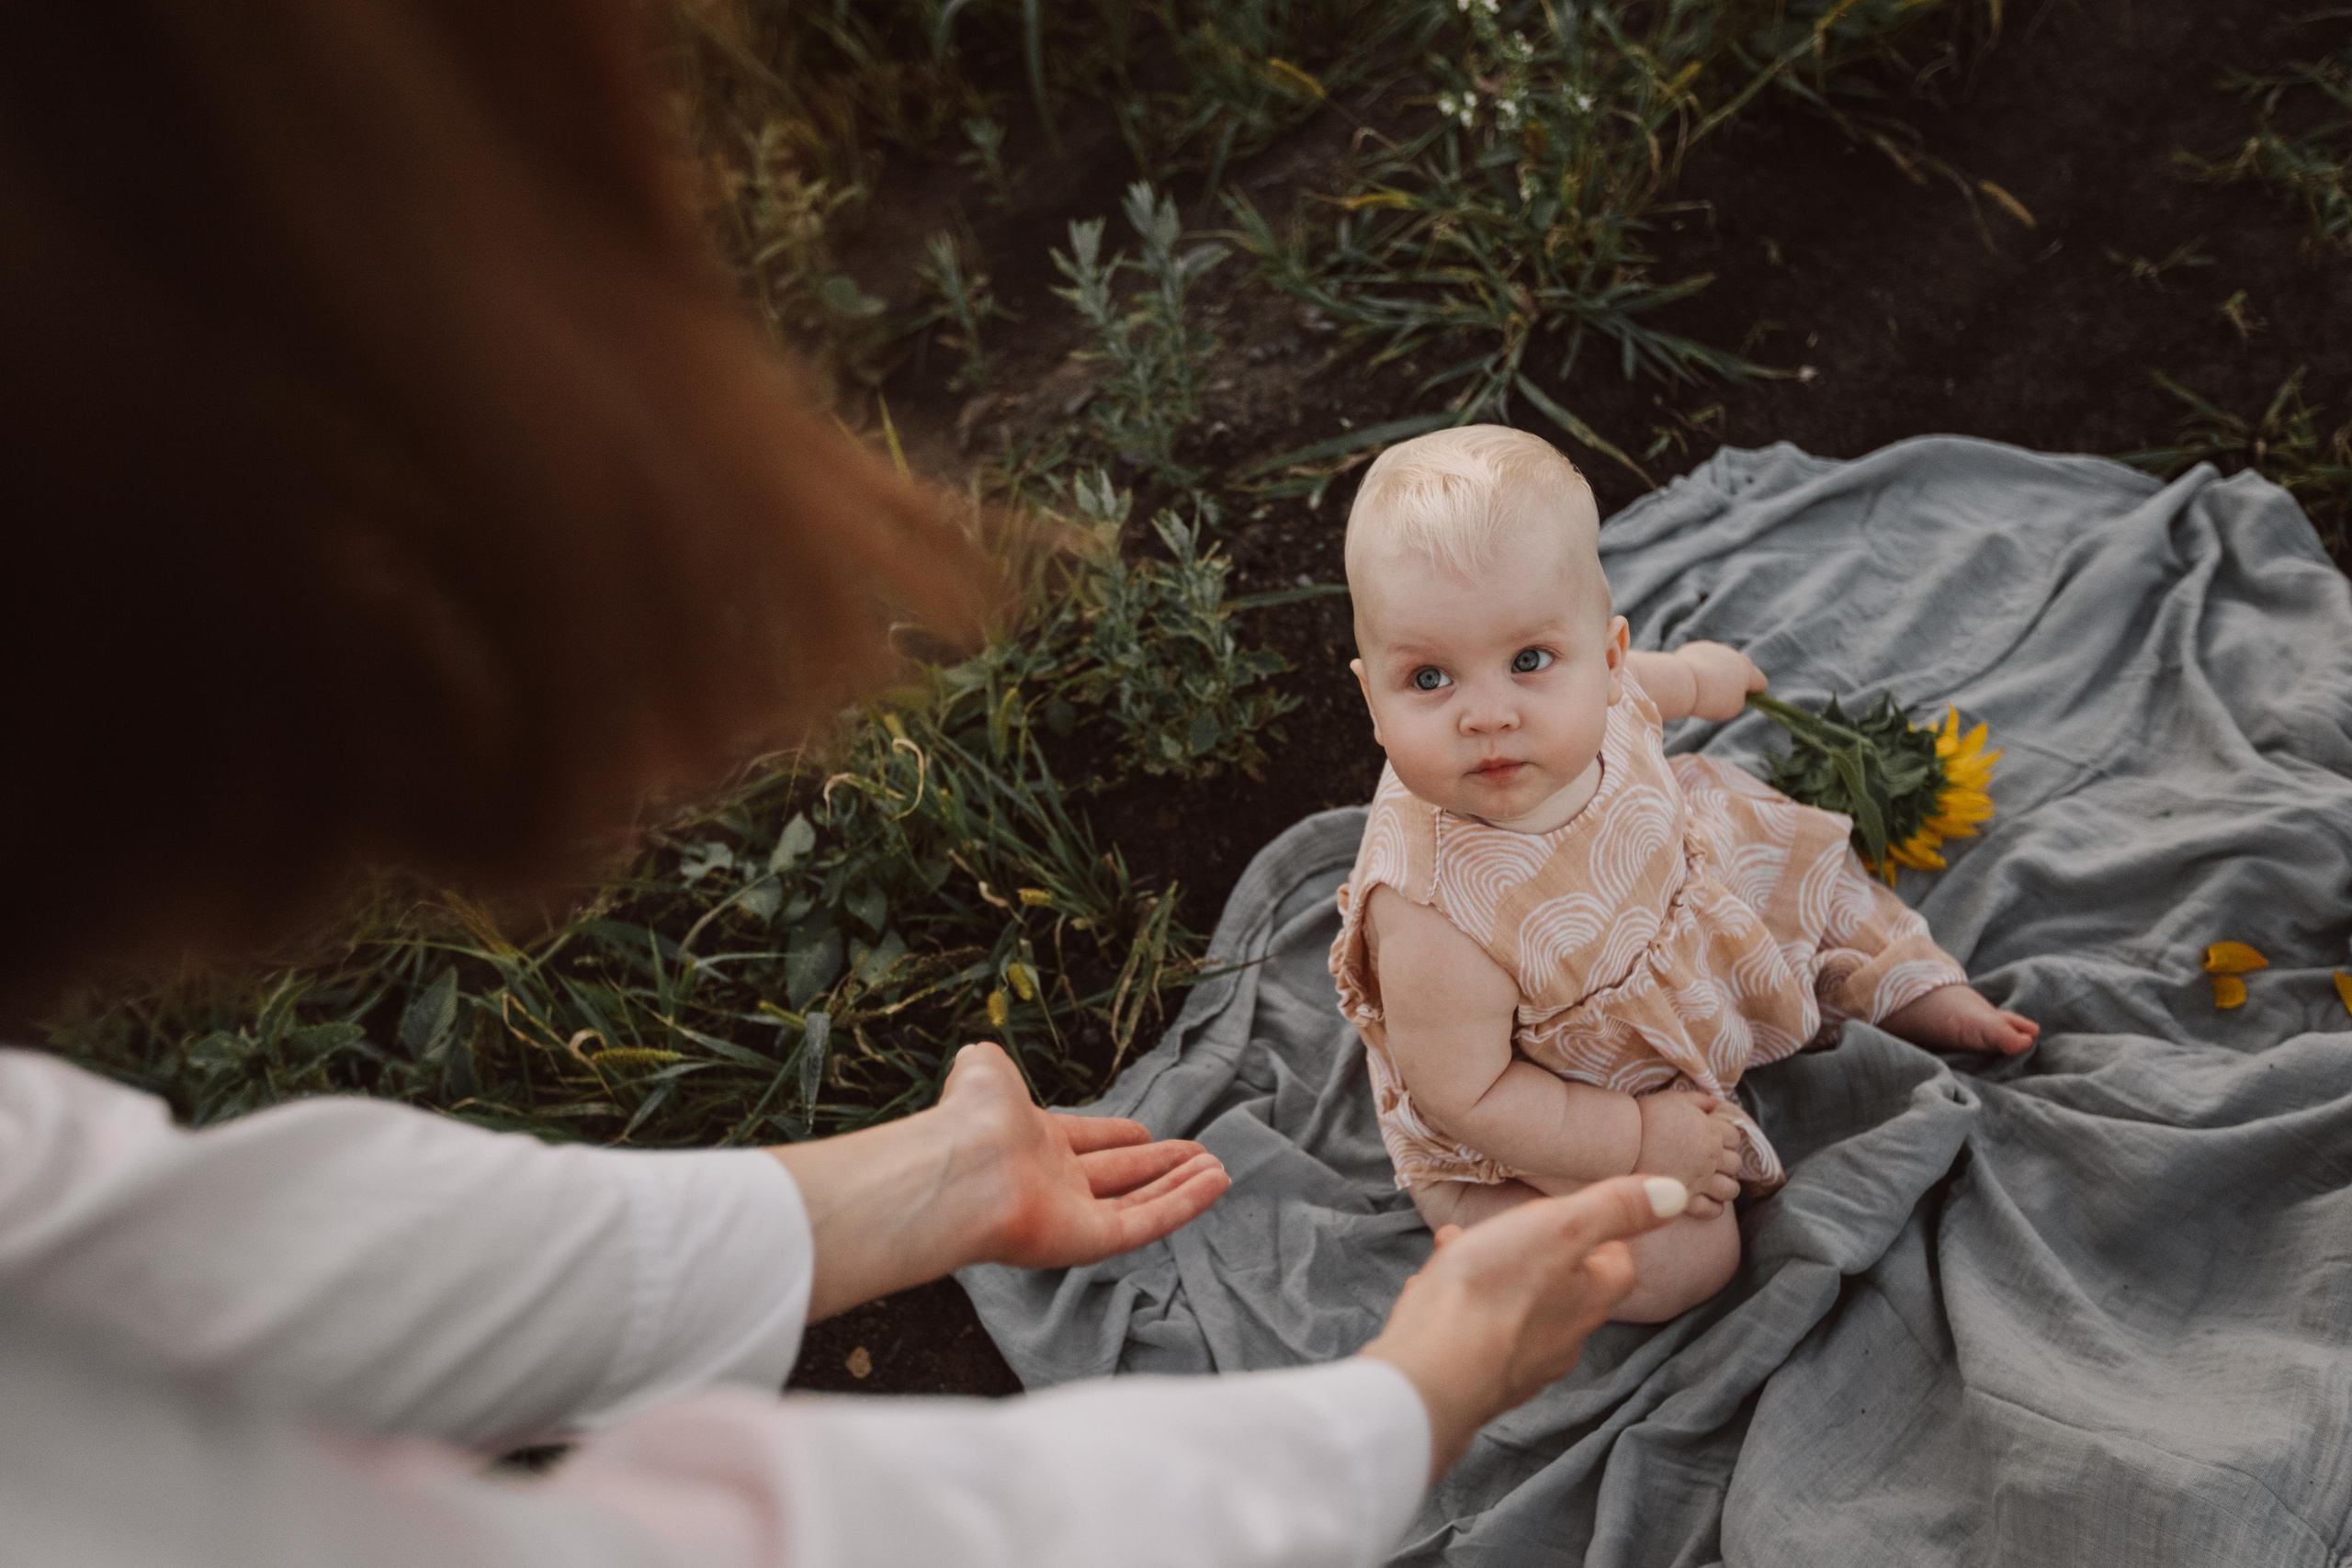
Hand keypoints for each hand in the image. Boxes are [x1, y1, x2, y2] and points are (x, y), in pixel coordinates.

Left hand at [768, 1041, 1228, 1319]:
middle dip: (1160, 1164)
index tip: (1148, 1132)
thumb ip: (990, 1065)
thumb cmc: (968, 1118)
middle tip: (1200, 1154)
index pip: (1086, 1142)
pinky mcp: (1089, 1242)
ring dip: (1180, 1185)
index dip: (1119, 1136)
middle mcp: (1054, 1183)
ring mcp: (1072, 1216)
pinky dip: (1182, 1204)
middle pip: (1120, 1174)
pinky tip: (1215, 1183)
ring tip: (1220, 1170)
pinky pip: (1145, 1223)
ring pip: (1139, 1201)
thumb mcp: (983, 1072)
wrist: (959, 1167)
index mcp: (1032, 1144)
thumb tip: (980, 1054)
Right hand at [1361, 1175, 1686, 1480]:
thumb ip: (1615, 1209)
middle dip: (1540, 1257)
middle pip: (1566, 1293)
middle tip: (1512, 1229)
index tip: (1588, 1218)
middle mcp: (1560, 1341)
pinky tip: (1432, 1293)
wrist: (1430, 1375)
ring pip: (1516, 1312)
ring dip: (1494, 1277)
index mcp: (1587, 1302)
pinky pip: (1474, 1335)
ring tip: (1459, 1249)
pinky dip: (1461, 1308)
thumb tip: (1677, 1194)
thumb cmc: (1494, 1294)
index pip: (1618, 1270)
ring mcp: (1516, 1366)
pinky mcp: (1472, 1380)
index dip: (1606, 1240)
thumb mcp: (1559, 1230)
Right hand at [1633, 1090, 1741, 1218]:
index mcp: (1711, 1133)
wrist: (1624, 1141)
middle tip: (1713, 1160)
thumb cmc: (1648, 1116)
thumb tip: (1716, 1101)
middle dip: (1727, 1161)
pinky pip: (1712, 1210)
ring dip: (1727, 1186)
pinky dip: (1715, 1208)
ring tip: (1714, 1183)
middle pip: (1735, 1163)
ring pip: (1730, 1189)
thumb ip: (1700, 1099)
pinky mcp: (1687, 1200)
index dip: (1726, 1137)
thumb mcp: (1675, 1098)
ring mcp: (1701, 1181)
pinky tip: (1707, 1201)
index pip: (1734, 1136)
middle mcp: (1711, 1159)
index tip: (1714, 1138)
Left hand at [1676, 641, 1766, 720]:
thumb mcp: (1731, 707)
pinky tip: (1691, 678)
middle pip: (1741, 668)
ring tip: (1704, 687)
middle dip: (1737, 678)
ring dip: (1717, 671)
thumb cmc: (1711, 699)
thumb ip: (1737, 698)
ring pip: (1721, 662)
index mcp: (1748, 670)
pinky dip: (1700, 668)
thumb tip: (1730, 689)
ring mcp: (1715, 649)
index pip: (1759, 682)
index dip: (1756, 692)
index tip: (1748, 699)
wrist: (1684, 683)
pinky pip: (1703, 660)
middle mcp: (1734, 655)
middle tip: (1725, 692)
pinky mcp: (1697, 647)